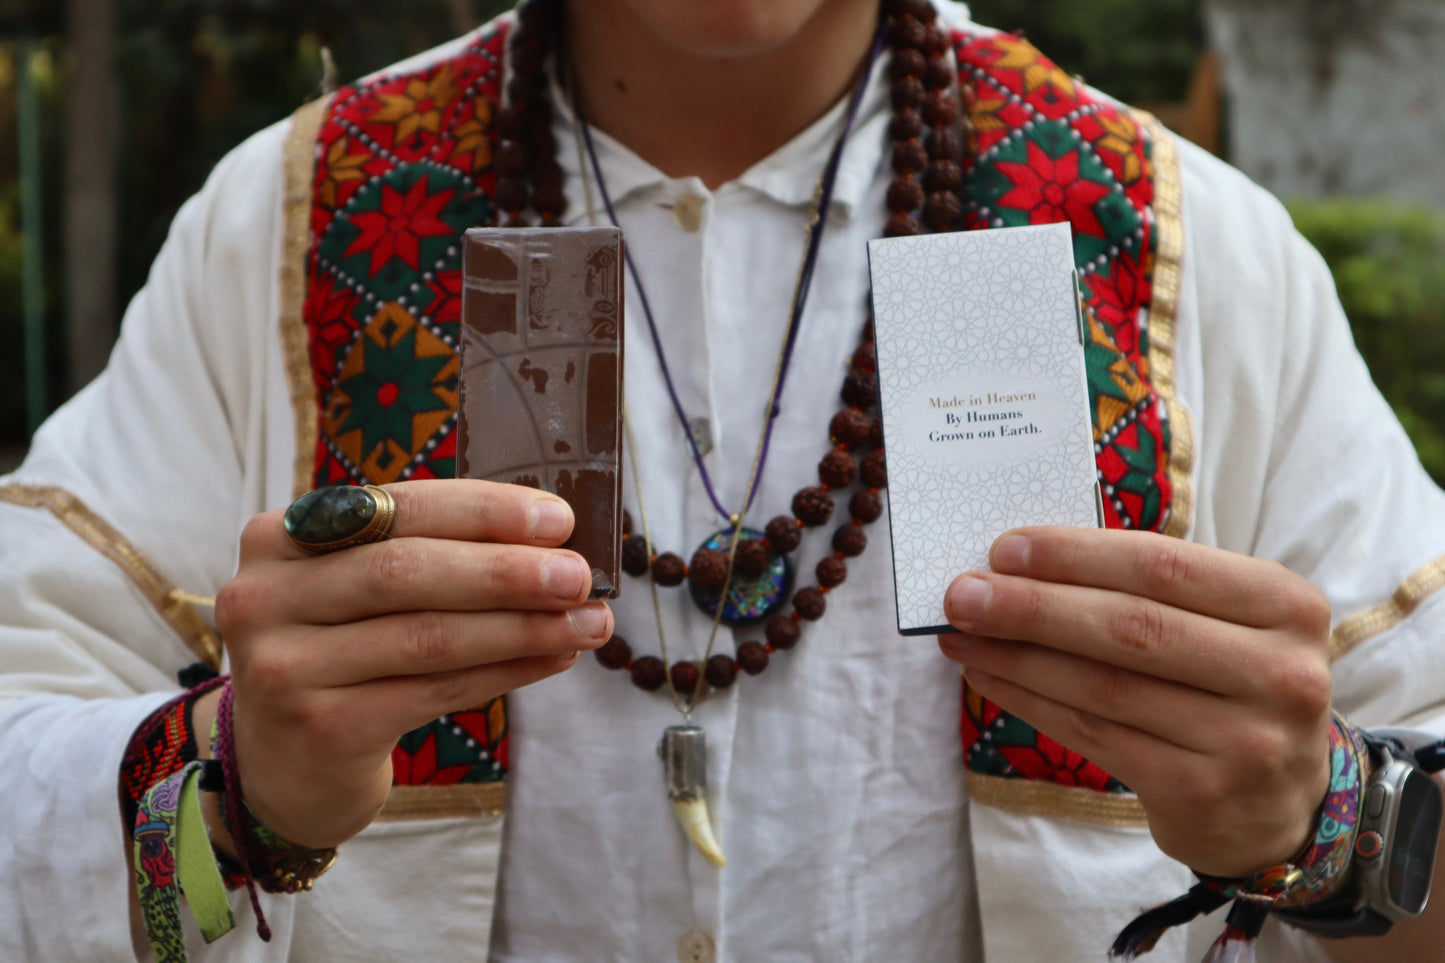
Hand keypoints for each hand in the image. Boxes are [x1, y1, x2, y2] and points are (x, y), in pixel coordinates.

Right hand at [211, 480, 610, 848]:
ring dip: (521, 627)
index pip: (396, 508)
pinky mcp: (321, 729)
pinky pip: (434, 692)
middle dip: (506, 571)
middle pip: (407, 570)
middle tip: (579, 576)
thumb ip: (431, 555)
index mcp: (281, 536)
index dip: (482, 511)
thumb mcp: (360, 592)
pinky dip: (503, 672)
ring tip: (588, 622)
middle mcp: (266, 596)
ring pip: (428, 637)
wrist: (285, 768)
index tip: (557, 520)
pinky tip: (551, 659)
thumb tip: (551, 542)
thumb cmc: (344, 655)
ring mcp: (284, 667)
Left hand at [938, 526, 1333, 876]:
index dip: (1075, 555)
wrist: (1281, 805)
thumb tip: (1021, 562)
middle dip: (1032, 606)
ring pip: (1103, 685)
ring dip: (1017, 656)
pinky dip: (1030, 700)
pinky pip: (1093, 734)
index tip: (1003, 548)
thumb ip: (1149, 589)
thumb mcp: (1225, 624)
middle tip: (962, 593)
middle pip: (1131, 626)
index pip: (1164, 566)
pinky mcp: (1201, 791)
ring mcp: (1246, 739)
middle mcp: (1280, 672)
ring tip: (961, 633)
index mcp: (1286, 605)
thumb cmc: (1230, 686)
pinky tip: (989, 676)